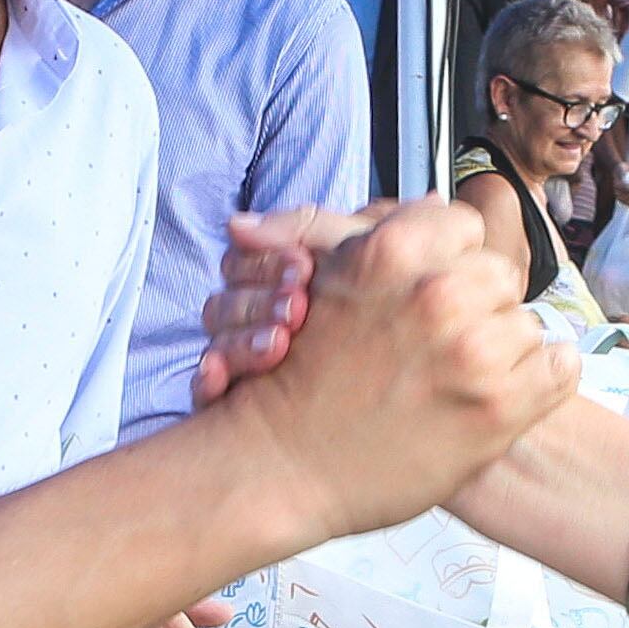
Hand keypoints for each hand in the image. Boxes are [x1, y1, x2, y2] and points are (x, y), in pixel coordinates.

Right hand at [192, 204, 394, 401]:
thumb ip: (308, 229)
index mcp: (275, 279)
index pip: (241, 263)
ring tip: (277, 345)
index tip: (305, 268)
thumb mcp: (363, 254)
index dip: (268, 263)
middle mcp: (256, 319)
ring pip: (214, 345)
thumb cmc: (393, 295)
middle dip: (257, 303)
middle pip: (222, 305)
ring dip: (238, 342)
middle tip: (297, 309)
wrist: (423, 356)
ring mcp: (248, 361)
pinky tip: (218, 377)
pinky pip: (204, 391)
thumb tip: (238, 225)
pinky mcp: (240, 402)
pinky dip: (206, 382)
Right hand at [222, 197, 576, 540]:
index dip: (449, 261)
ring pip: (527, 325)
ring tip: (453, 380)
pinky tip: (500, 396)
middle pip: (499, 275)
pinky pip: (560, 368)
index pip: (464, 227)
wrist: (286, 465)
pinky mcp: (500, 407)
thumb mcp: (323, 281)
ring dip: (501, 350)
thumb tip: (435, 198)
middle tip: (436, 345)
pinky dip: (541, 381)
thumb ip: (375, 231)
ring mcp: (473, 352)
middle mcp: (438, 295)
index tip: (428, 293)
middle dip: (476, 305)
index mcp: (395, 252)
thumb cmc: (299, 377)